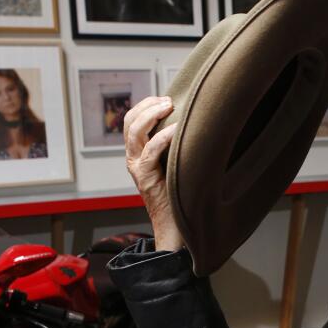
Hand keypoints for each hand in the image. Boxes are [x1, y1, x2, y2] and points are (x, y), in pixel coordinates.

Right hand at [123, 96, 182, 251]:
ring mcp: (137, 169)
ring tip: (170, 106)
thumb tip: (198, 124)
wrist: (177, 229)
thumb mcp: (179, 165)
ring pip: (134, 132)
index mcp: (139, 154)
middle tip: (169, 100)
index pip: (132, 121)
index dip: (145, 105)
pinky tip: (178, 129)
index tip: (166, 98)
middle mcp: (134, 159)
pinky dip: (163, 136)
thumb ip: (179, 147)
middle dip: (148, 105)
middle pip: (129, 122)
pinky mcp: (145, 179)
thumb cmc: (183, 197)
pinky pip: (150, 151)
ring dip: (152, 114)